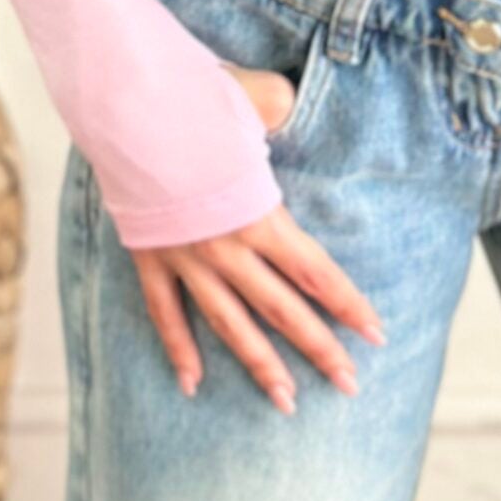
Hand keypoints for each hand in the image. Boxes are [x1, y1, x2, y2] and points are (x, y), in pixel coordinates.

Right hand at [125, 61, 387, 414]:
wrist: (124, 114)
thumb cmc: (192, 101)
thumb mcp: (253, 98)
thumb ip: (280, 107)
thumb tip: (290, 106)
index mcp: (259, 214)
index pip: (315, 271)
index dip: (348, 305)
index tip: (376, 336)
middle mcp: (228, 248)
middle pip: (283, 309)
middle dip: (319, 349)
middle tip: (349, 385)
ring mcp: (187, 260)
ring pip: (230, 324)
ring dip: (260, 365)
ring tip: (286, 402)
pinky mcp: (150, 259)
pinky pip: (166, 313)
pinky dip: (178, 350)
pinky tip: (191, 385)